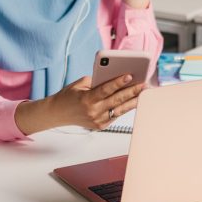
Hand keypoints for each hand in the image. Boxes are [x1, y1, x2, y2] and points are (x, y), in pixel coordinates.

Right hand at [15, 75, 144, 134]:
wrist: (57, 113)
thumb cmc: (69, 96)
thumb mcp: (80, 84)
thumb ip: (97, 81)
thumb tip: (116, 78)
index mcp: (86, 99)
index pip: (106, 89)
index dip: (118, 82)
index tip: (130, 75)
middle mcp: (93, 111)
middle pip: (117, 100)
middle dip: (132, 91)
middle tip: (144, 84)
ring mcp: (98, 121)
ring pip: (120, 110)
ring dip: (134, 101)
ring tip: (144, 93)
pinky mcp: (101, 126)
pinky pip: (116, 115)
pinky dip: (125, 107)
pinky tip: (134, 100)